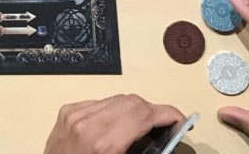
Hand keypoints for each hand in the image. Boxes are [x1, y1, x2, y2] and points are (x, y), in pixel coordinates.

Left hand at [44, 94, 183, 153]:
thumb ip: (143, 150)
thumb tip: (166, 140)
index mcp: (106, 144)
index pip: (145, 114)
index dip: (168, 115)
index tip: (180, 122)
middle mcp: (90, 124)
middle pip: (133, 102)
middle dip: (153, 112)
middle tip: (164, 126)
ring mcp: (76, 115)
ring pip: (117, 99)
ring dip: (134, 109)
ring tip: (142, 125)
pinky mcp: (67, 111)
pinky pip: (98, 102)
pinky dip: (112, 110)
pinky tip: (116, 124)